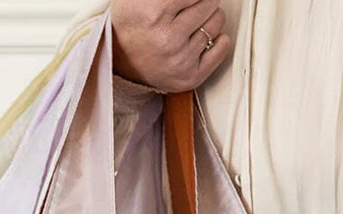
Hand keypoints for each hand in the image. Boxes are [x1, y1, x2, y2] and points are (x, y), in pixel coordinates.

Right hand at [110, 0, 232, 92]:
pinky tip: (213, 35)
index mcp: (156, 13)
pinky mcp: (191, 77)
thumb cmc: (132, 25)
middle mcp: (170, 38)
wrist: (121, 61)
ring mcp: (182, 60)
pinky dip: (221, 39)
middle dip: (206, 0)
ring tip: (201, 18)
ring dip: (213, 16)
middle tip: (198, 3)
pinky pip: (221, 50)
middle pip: (209, 4)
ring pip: (216, 24)